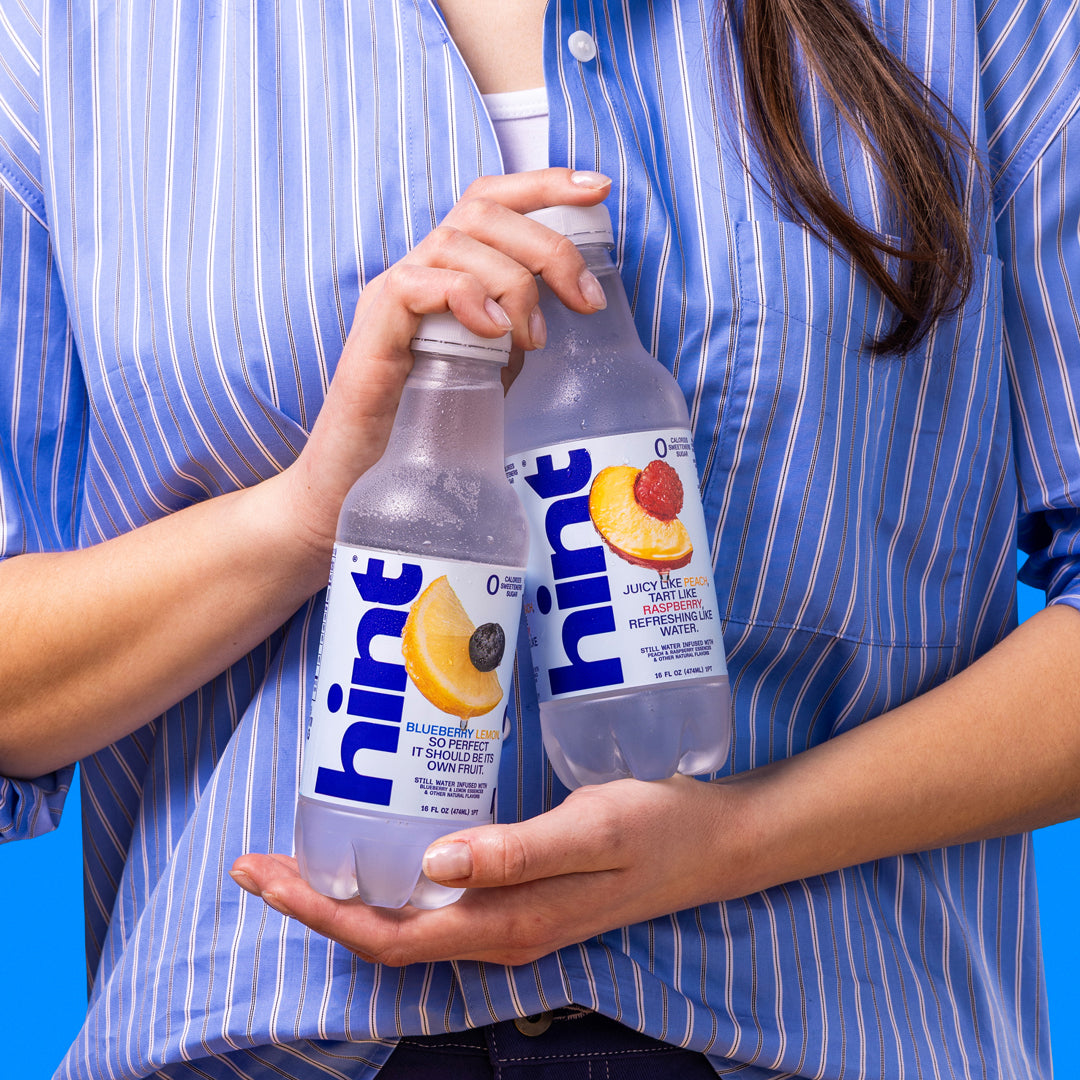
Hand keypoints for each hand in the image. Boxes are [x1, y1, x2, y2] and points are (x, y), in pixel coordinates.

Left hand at [230, 775, 742, 965]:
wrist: (717, 843)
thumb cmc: (658, 826)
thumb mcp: (592, 830)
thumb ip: (516, 852)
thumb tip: (431, 864)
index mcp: (507, 923)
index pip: (388, 935)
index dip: (318, 910)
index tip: (262, 874)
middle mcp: (499, 932)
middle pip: (384, 934)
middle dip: (314, 902)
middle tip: (258, 862)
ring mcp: (511, 919)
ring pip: (407, 922)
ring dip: (348, 894)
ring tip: (303, 854)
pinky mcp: (522, 896)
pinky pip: (439, 903)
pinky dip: (394, 882)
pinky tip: (386, 844)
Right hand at [279, 167, 613, 569]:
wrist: (357, 475)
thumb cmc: (425, 425)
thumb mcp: (493, 368)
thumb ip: (521, 332)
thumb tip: (581, 307)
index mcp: (452, 271)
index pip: (494, 202)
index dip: (545, 185)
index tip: (599, 190)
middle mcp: (421, 270)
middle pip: (484, 211)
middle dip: (549, 246)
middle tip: (585, 301)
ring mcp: (394, 293)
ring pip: (459, 242)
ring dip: (514, 283)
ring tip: (533, 339)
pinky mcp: (375, 326)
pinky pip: (420, 284)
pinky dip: (466, 298)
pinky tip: (493, 332)